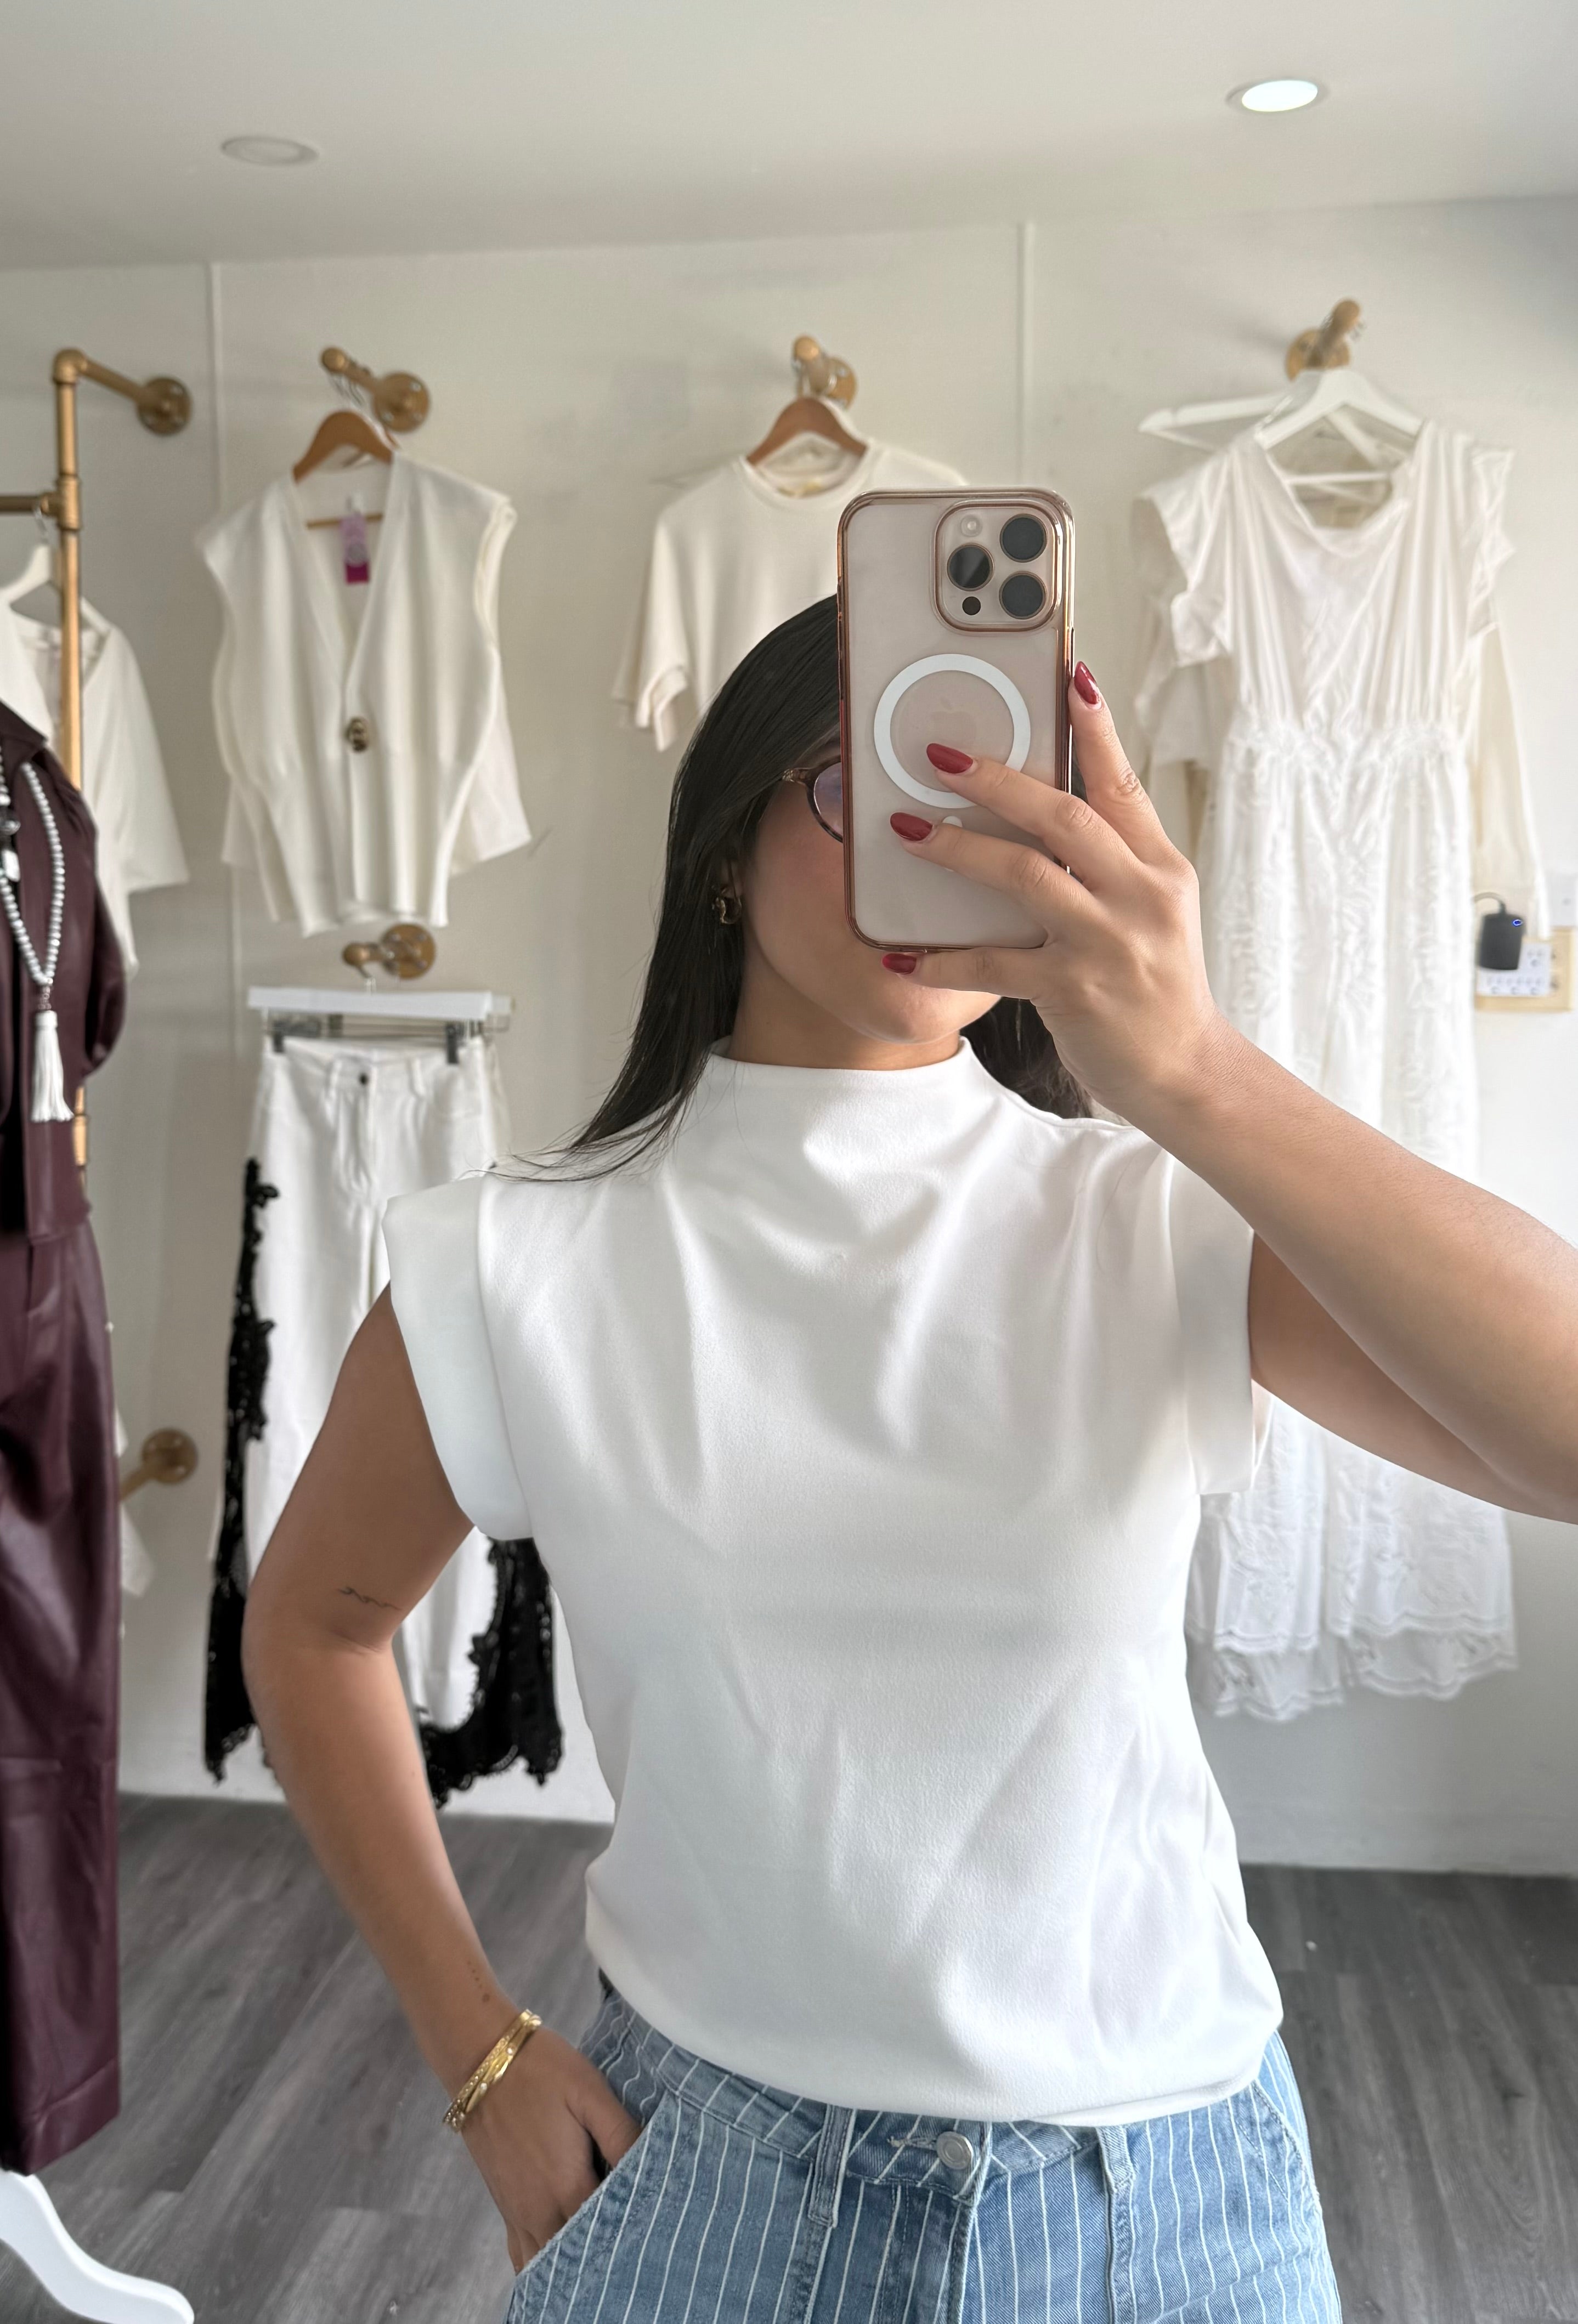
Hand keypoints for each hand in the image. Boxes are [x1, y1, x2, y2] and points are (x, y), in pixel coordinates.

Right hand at [458, 2024, 645, 2273]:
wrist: (481, 2060)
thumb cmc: (542, 2071)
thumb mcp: (590, 2092)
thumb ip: (621, 2134)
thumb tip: (654, 2168)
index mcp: (568, 2187)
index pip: (611, 2234)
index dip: (636, 2234)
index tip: (657, 2229)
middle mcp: (541, 2212)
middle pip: (580, 2258)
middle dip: (608, 2256)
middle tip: (639, 2247)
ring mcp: (518, 2213)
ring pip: (548, 2265)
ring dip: (575, 2267)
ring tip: (606, 2259)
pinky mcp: (504, 2206)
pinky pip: (521, 2255)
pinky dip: (541, 2266)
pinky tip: (560, 2266)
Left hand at [884, 663, 1233, 1128]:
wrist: (1186, 1071)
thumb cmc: (1157, 985)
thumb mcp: (1153, 910)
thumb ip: (1110, 861)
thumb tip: (1044, 809)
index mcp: (1159, 866)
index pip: (1122, 783)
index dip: (1094, 728)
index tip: (1069, 673)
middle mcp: (1140, 895)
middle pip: (1064, 815)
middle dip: (997, 779)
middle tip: (940, 756)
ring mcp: (1108, 942)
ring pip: (1025, 875)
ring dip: (958, 848)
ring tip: (907, 830)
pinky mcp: (1075, 990)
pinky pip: (995, 963)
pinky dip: (944, 958)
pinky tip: (904, 956)